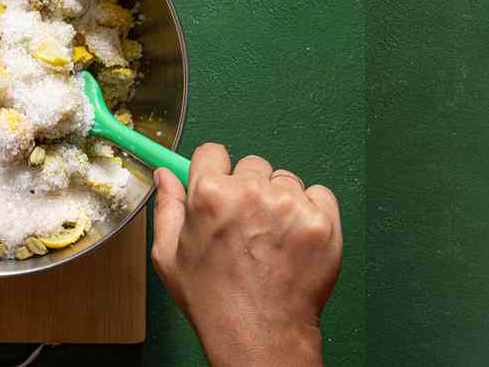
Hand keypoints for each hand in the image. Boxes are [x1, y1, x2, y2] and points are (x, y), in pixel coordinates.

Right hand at [152, 145, 341, 366]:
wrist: (261, 336)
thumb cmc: (215, 302)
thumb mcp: (171, 258)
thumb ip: (168, 208)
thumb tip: (166, 173)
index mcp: (210, 196)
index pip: (213, 152)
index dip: (215, 172)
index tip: (221, 189)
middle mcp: (251, 192)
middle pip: (252, 165)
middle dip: (249, 190)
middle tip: (247, 229)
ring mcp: (290, 205)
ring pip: (285, 180)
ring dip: (280, 201)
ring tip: (271, 242)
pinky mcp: (322, 219)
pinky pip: (318, 194)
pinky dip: (311, 212)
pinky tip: (296, 241)